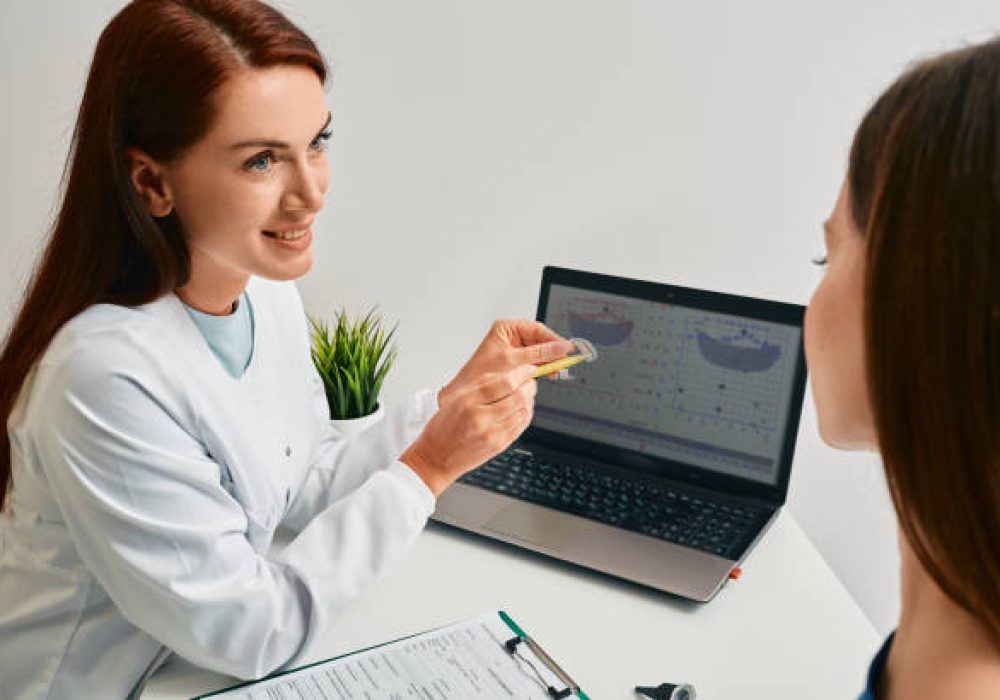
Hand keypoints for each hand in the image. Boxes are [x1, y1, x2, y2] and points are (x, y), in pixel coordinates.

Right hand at [402, 364, 537, 495]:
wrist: (436, 458)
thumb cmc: (443, 427)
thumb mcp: (455, 398)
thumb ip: (482, 384)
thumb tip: (509, 374)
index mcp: (468, 401)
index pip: (504, 382)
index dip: (521, 373)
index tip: (528, 369)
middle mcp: (480, 417)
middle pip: (518, 397)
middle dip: (529, 386)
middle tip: (529, 382)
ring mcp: (491, 434)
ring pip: (523, 412)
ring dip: (530, 401)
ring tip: (526, 395)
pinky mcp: (498, 446)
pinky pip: (520, 427)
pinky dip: (526, 415)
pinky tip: (522, 410)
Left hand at [438, 319, 575, 405]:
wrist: (465, 394)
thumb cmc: (480, 374)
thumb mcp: (512, 361)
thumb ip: (539, 354)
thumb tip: (562, 347)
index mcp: (506, 329)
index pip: (537, 329)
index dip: (553, 339)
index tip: (567, 348)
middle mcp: (510, 338)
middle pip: (540, 341)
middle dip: (552, 352)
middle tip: (564, 362)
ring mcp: (513, 352)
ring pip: (539, 354)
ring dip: (548, 362)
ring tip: (556, 371)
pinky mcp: (515, 365)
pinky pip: (534, 364)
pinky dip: (542, 369)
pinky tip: (547, 374)